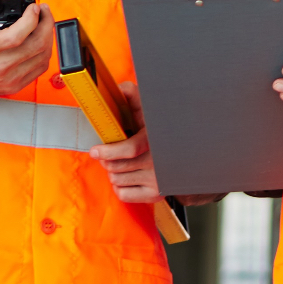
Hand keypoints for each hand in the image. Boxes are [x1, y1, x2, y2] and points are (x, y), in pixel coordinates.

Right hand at [0, 0, 55, 104]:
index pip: (19, 35)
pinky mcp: (11, 87)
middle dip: (46, 23)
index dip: (32, 18)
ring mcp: (7, 79)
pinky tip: (38, 43)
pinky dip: (43, 54)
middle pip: (37, 46)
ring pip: (42, 58)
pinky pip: (38, 71)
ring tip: (43, 25)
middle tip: (43, 12)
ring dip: (47, 38)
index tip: (34, 7)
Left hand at [89, 81, 220, 206]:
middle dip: (107, 160)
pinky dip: (120, 187)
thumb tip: (119, 89)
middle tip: (107, 154)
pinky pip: (123, 194)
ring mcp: (157, 181)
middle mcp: (158, 163)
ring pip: (117, 180)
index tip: (95, 151)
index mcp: (156, 140)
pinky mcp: (155, 195)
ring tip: (123, 163)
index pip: (129, 149)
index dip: (108, 151)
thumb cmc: (162, 127)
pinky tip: (128, 176)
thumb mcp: (151, 108)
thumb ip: (133, 95)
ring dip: (114, 172)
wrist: (187, 151)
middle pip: (116, 167)